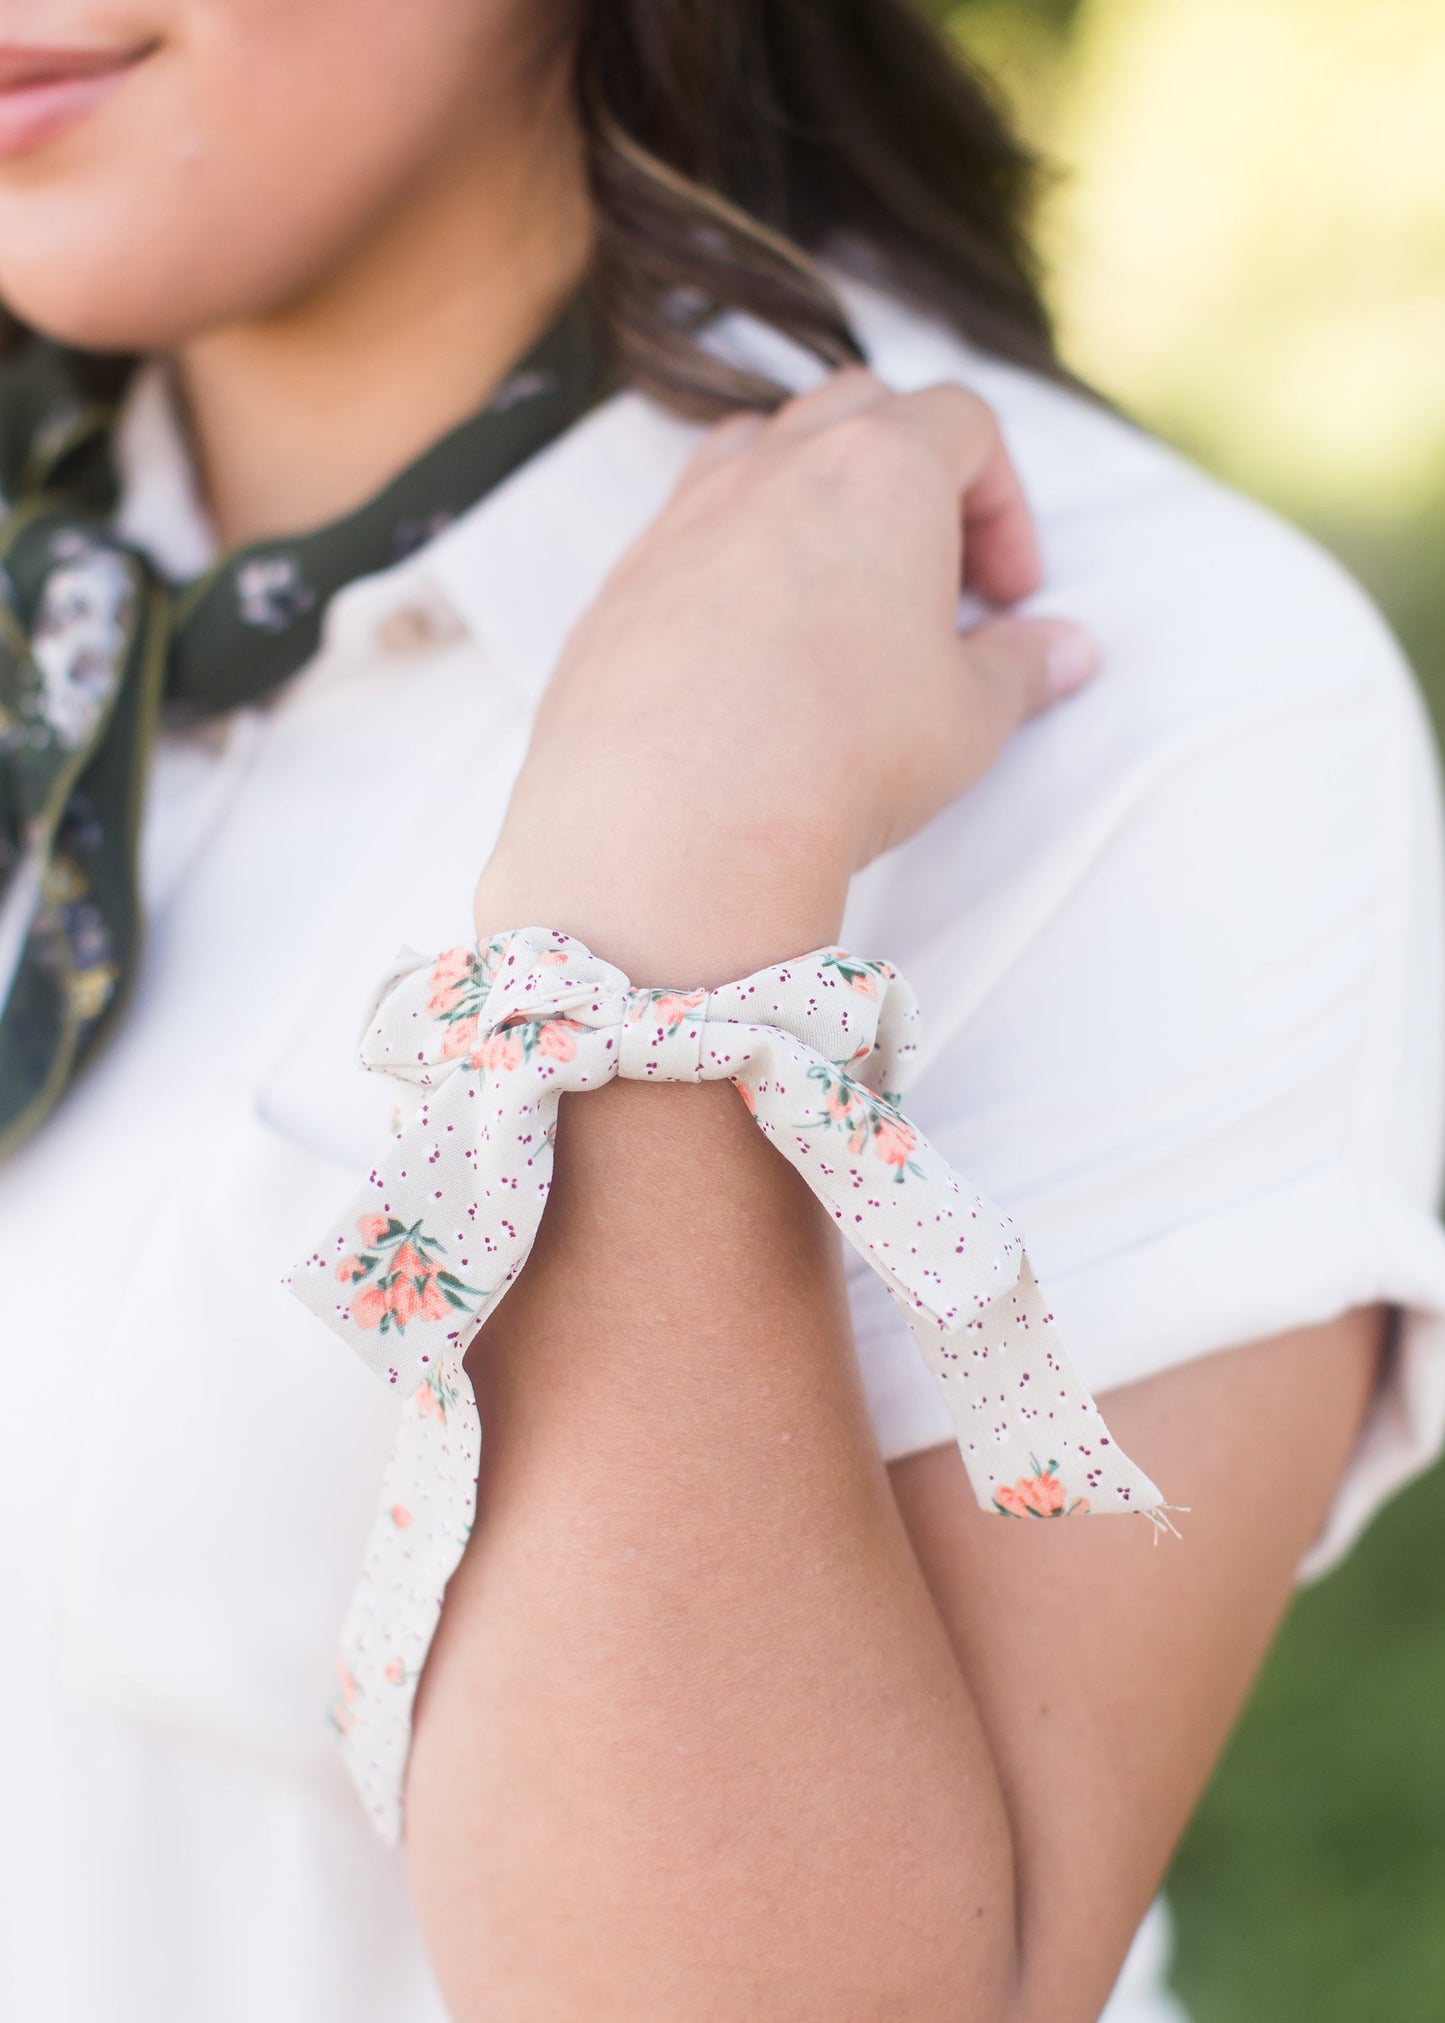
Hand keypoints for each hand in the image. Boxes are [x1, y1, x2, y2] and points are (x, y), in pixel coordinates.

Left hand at [477, 368, 1096, 979]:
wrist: (677, 824)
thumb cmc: (841, 755)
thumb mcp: (968, 719)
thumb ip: (1022, 669)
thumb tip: (1063, 653)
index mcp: (879, 467)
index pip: (963, 423)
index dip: (1005, 505)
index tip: (1009, 597)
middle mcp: (772, 467)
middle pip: (859, 412)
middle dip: (914, 480)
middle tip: (933, 589)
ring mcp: (683, 517)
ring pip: (759, 453)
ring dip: (813, 503)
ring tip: (838, 603)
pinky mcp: (620, 583)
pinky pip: (686, 537)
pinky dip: (733, 568)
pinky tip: (751, 663)